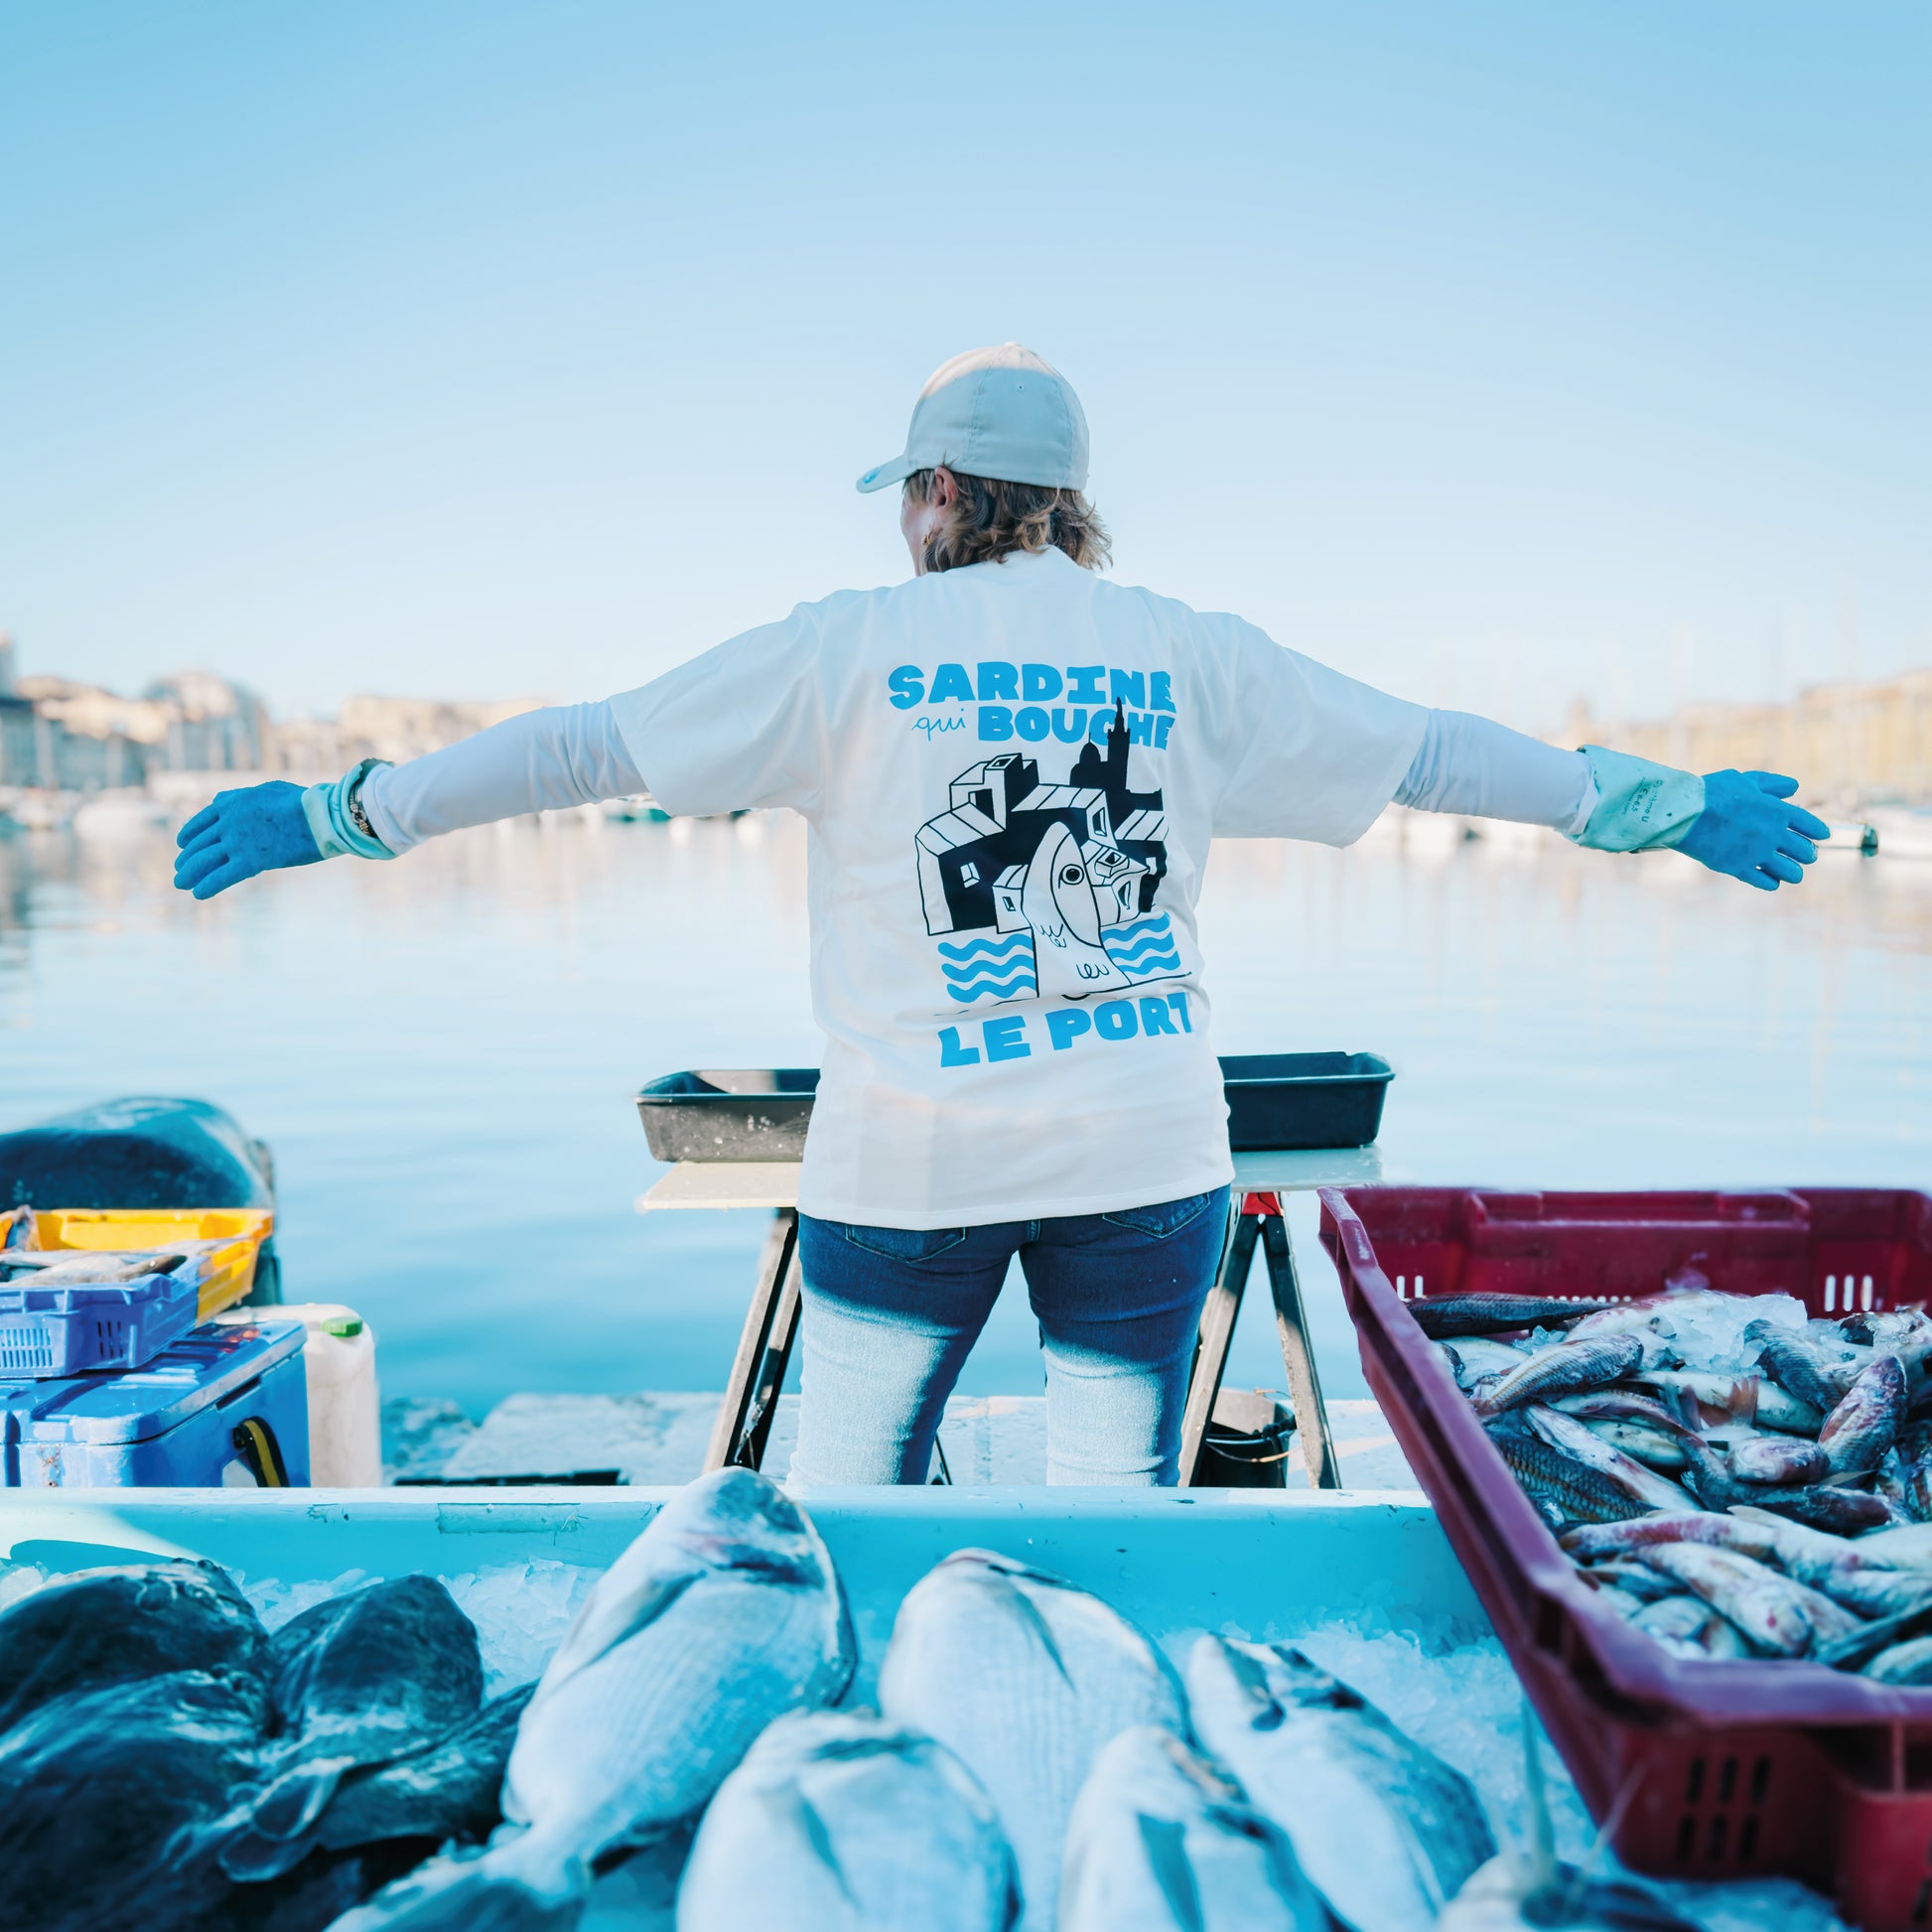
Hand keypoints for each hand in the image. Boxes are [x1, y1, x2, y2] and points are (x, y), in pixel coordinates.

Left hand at [174, 782, 322, 898]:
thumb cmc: (302, 802)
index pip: (200, 822)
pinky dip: (208, 886)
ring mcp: (237, 842)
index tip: (182, 845)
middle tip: (180, 870)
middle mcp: (228, 822)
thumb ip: (239, 796)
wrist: (321, 815)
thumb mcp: (266, 789)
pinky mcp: (251, 861)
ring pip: (204, 861)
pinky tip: (199, 894)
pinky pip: (222, 876)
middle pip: (199, 844)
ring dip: (189, 874)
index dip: (188, 835)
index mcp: (230, 803)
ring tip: (181, 884)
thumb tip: (217, 800)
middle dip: (186, 859)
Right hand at [1676, 771, 1829, 890]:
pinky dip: (1772, 882)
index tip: (1824, 836)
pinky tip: (1772, 881)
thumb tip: (1794, 787)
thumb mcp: (1746, 779)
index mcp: (1778, 811)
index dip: (1819, 831)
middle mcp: (1774, 834)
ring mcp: (1758, 854)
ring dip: (1794, 872)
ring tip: (1793, 872)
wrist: (1686, 813)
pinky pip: (1765, 882)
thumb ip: (1772, 784)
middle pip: (1804, 850)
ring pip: (1790, 871)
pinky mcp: (1740, 868)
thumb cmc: (1713, 792)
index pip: (1810, 825)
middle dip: (1808, 853)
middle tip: (1806, 855)